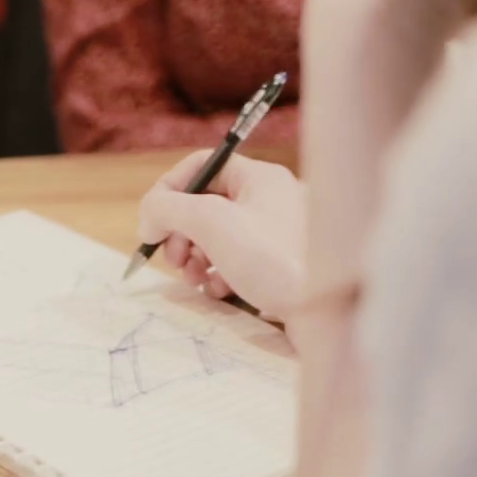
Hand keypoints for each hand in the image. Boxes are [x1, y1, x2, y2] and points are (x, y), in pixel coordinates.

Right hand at [137, 152, 304, 319]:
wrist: (327, 311)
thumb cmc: (272, 258)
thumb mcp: (211, 223)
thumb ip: (168, 209)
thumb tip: (149, 216)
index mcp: (259, 178)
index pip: (201, 166)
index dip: (170, 190)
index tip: (153, 223)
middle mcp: (271, 200)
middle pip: (205, 204)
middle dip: (180, 232)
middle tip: (174, 259)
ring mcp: (277, 235)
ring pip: (217, 237)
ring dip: (195, 257)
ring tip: (195, 278)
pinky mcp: (280, 267)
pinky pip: (236, 262)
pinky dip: (218, 275)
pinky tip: (219, 291)